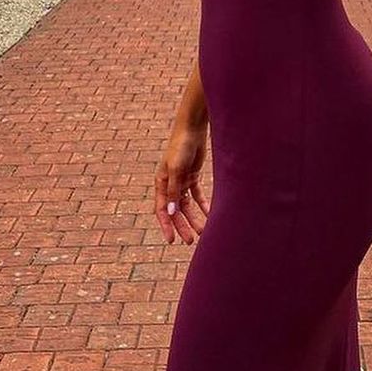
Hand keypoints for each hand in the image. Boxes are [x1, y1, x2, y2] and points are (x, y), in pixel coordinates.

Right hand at [154, 120, 210, 245]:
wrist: (193, 129)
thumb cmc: (181, 147)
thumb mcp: (176, 170)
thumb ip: (174, 191)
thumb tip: (170, 212)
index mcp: (161, 184)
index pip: (161, 210)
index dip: (166, 226)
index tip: (172, 241)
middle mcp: (170, 185)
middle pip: (176, 211)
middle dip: (183, 226)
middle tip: (190, 241)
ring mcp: (181, 181)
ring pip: (187, 206)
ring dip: (194, 218)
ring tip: (203, 232)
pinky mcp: (192, 176)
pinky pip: (197, 196)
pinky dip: (203, 205)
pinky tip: (210, 215)